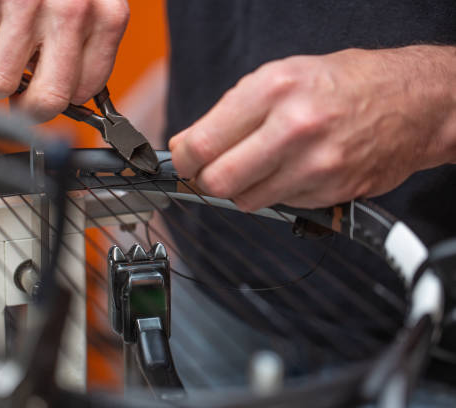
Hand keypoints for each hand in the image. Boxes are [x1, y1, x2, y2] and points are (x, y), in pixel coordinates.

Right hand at [0, 0, 128, 120]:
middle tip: (20, 94)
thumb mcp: (96, 0)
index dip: (65, 97)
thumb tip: (61, 99)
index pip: (86, 92)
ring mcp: (25, 2)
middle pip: (45, 101)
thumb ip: (87, 44)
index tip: (51, 90)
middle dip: (28, 108)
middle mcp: (71, 12)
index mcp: (108, 18)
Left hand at [169, 46, 455, 210]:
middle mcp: (293, 127)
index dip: (183, 158)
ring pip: (245, 200)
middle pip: (218, 181)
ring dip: (244, 188)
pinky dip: (276, 193)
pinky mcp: (329, 192)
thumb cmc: (341, 84)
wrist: (413, 102)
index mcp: (272, 89)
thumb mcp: (280, 76)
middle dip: (207, 179)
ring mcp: (314, 164)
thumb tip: (187, 147)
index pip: (201, 143)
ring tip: (264, 163)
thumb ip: (230, 112)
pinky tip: (294, 169)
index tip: (183, 160)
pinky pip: (279, 206)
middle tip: (215, 169)